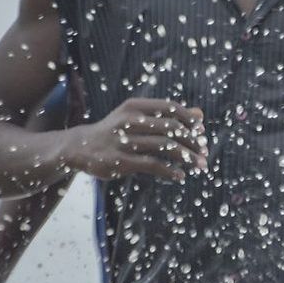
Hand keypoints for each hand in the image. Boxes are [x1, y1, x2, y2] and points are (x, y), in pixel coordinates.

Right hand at [65, 98, 207, 181]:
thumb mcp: (138, 117)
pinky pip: (152, 165)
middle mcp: (128, 120)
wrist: (79, 147)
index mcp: (135, 106)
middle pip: (171, 128)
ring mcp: (123, 141)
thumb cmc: (117, 131)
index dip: (189, 120)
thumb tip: (200, 115)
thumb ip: (168, 115)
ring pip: (164, 147)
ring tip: (199, 165)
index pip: (170, 108)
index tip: (201, 132)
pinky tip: (181, 176)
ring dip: (186, 157)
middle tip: (204, 152)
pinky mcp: (120, 161)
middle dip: (192, 141)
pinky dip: (170, 171)